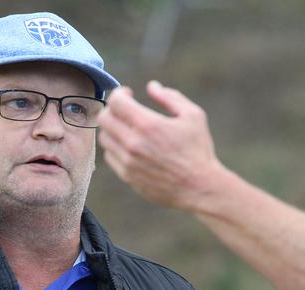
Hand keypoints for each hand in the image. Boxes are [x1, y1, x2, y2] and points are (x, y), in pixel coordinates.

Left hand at [97, 81, 223, 211]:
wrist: (200, 188)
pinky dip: (116, 148)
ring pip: (105, 138)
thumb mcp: (193, 116)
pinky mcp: (128, 176)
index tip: (130, 94)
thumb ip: (171, 97)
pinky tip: (131, 147)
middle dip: (113, 109)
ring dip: (113, 129)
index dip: (120, 93)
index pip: (116, 101)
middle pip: (104, 118)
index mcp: (148, 125)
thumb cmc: (199, 150)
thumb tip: (152, 86)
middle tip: (126, 111)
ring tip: (129, 129)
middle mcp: (134, 143)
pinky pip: (110, 157)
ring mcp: (129, 161)